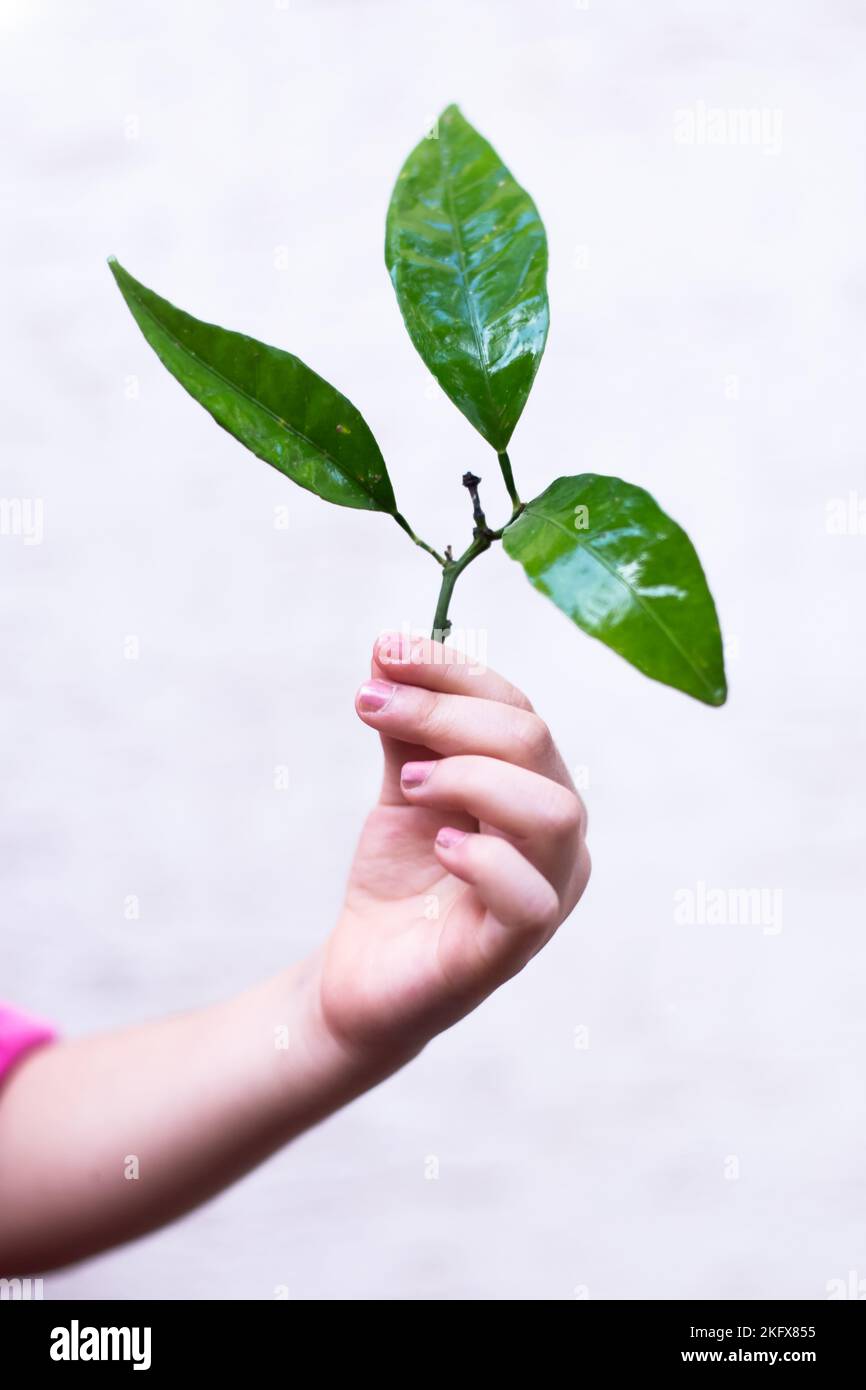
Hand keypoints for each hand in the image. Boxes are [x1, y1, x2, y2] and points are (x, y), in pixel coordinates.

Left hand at [318, 634, 589, 1063]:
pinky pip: (529, 897)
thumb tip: (389, 646)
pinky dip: (485, 859)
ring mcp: (546, 894)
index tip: (384, 651)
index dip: (452, 671)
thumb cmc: (398, 879)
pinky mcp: (512, 949)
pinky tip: (437, 843)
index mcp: (537, 789)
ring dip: (470, 776)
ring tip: (407, 781)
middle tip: (371, 705)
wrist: (359, 973)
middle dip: (446, 711)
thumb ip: (406, 725)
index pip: (517, 708)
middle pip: (533, 743)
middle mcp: (557, 838)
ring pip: (551, 809)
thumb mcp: (403, 786)